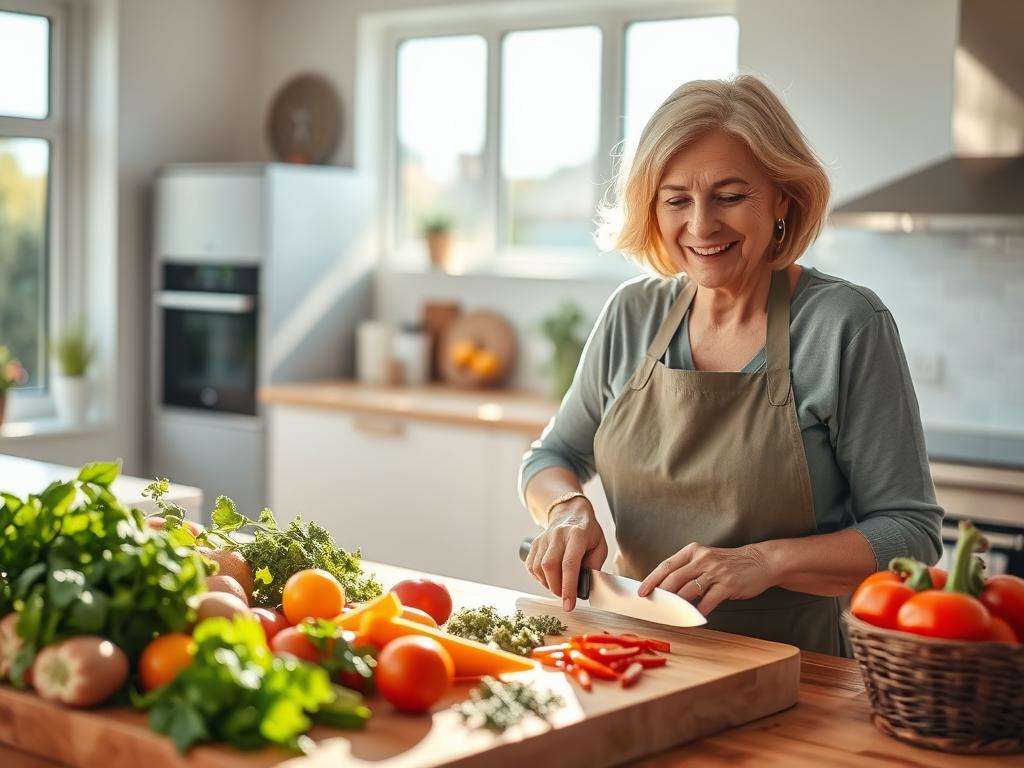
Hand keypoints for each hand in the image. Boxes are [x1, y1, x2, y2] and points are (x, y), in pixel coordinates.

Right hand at [524, 498, 607, 611]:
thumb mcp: (600, 547)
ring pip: (538, 568)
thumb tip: (584, 586)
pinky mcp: (534, 544)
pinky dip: (539, 578)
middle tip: (565, 595)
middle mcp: (558, 535)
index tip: (569, 605)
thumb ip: (594, 566)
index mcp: (577, 535)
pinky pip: (531, 566)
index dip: (569, 587)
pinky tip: (550, 577)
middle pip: (550, 567)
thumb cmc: (588, 533)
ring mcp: (543, 538)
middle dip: (557, 588)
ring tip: (559, 585)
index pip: (569, 564)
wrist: (571, 513)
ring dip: (548, 584)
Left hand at [637, 542, 775, 615]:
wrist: (760, 561)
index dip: (652, 579)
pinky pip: (708, 602)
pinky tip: (693, 618)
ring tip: (669, 615)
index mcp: (693, 551)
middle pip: (674, 578)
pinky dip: (698, 612)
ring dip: (677, 606)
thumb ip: (688, 570)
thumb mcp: (706, 559)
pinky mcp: (728, 585)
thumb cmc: (728, 563)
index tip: (642, 591)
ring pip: (688, 591)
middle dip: (660, 594)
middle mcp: (703, 559)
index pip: (667, 565)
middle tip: (652, 606)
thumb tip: (665, 587)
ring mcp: (716, 572)